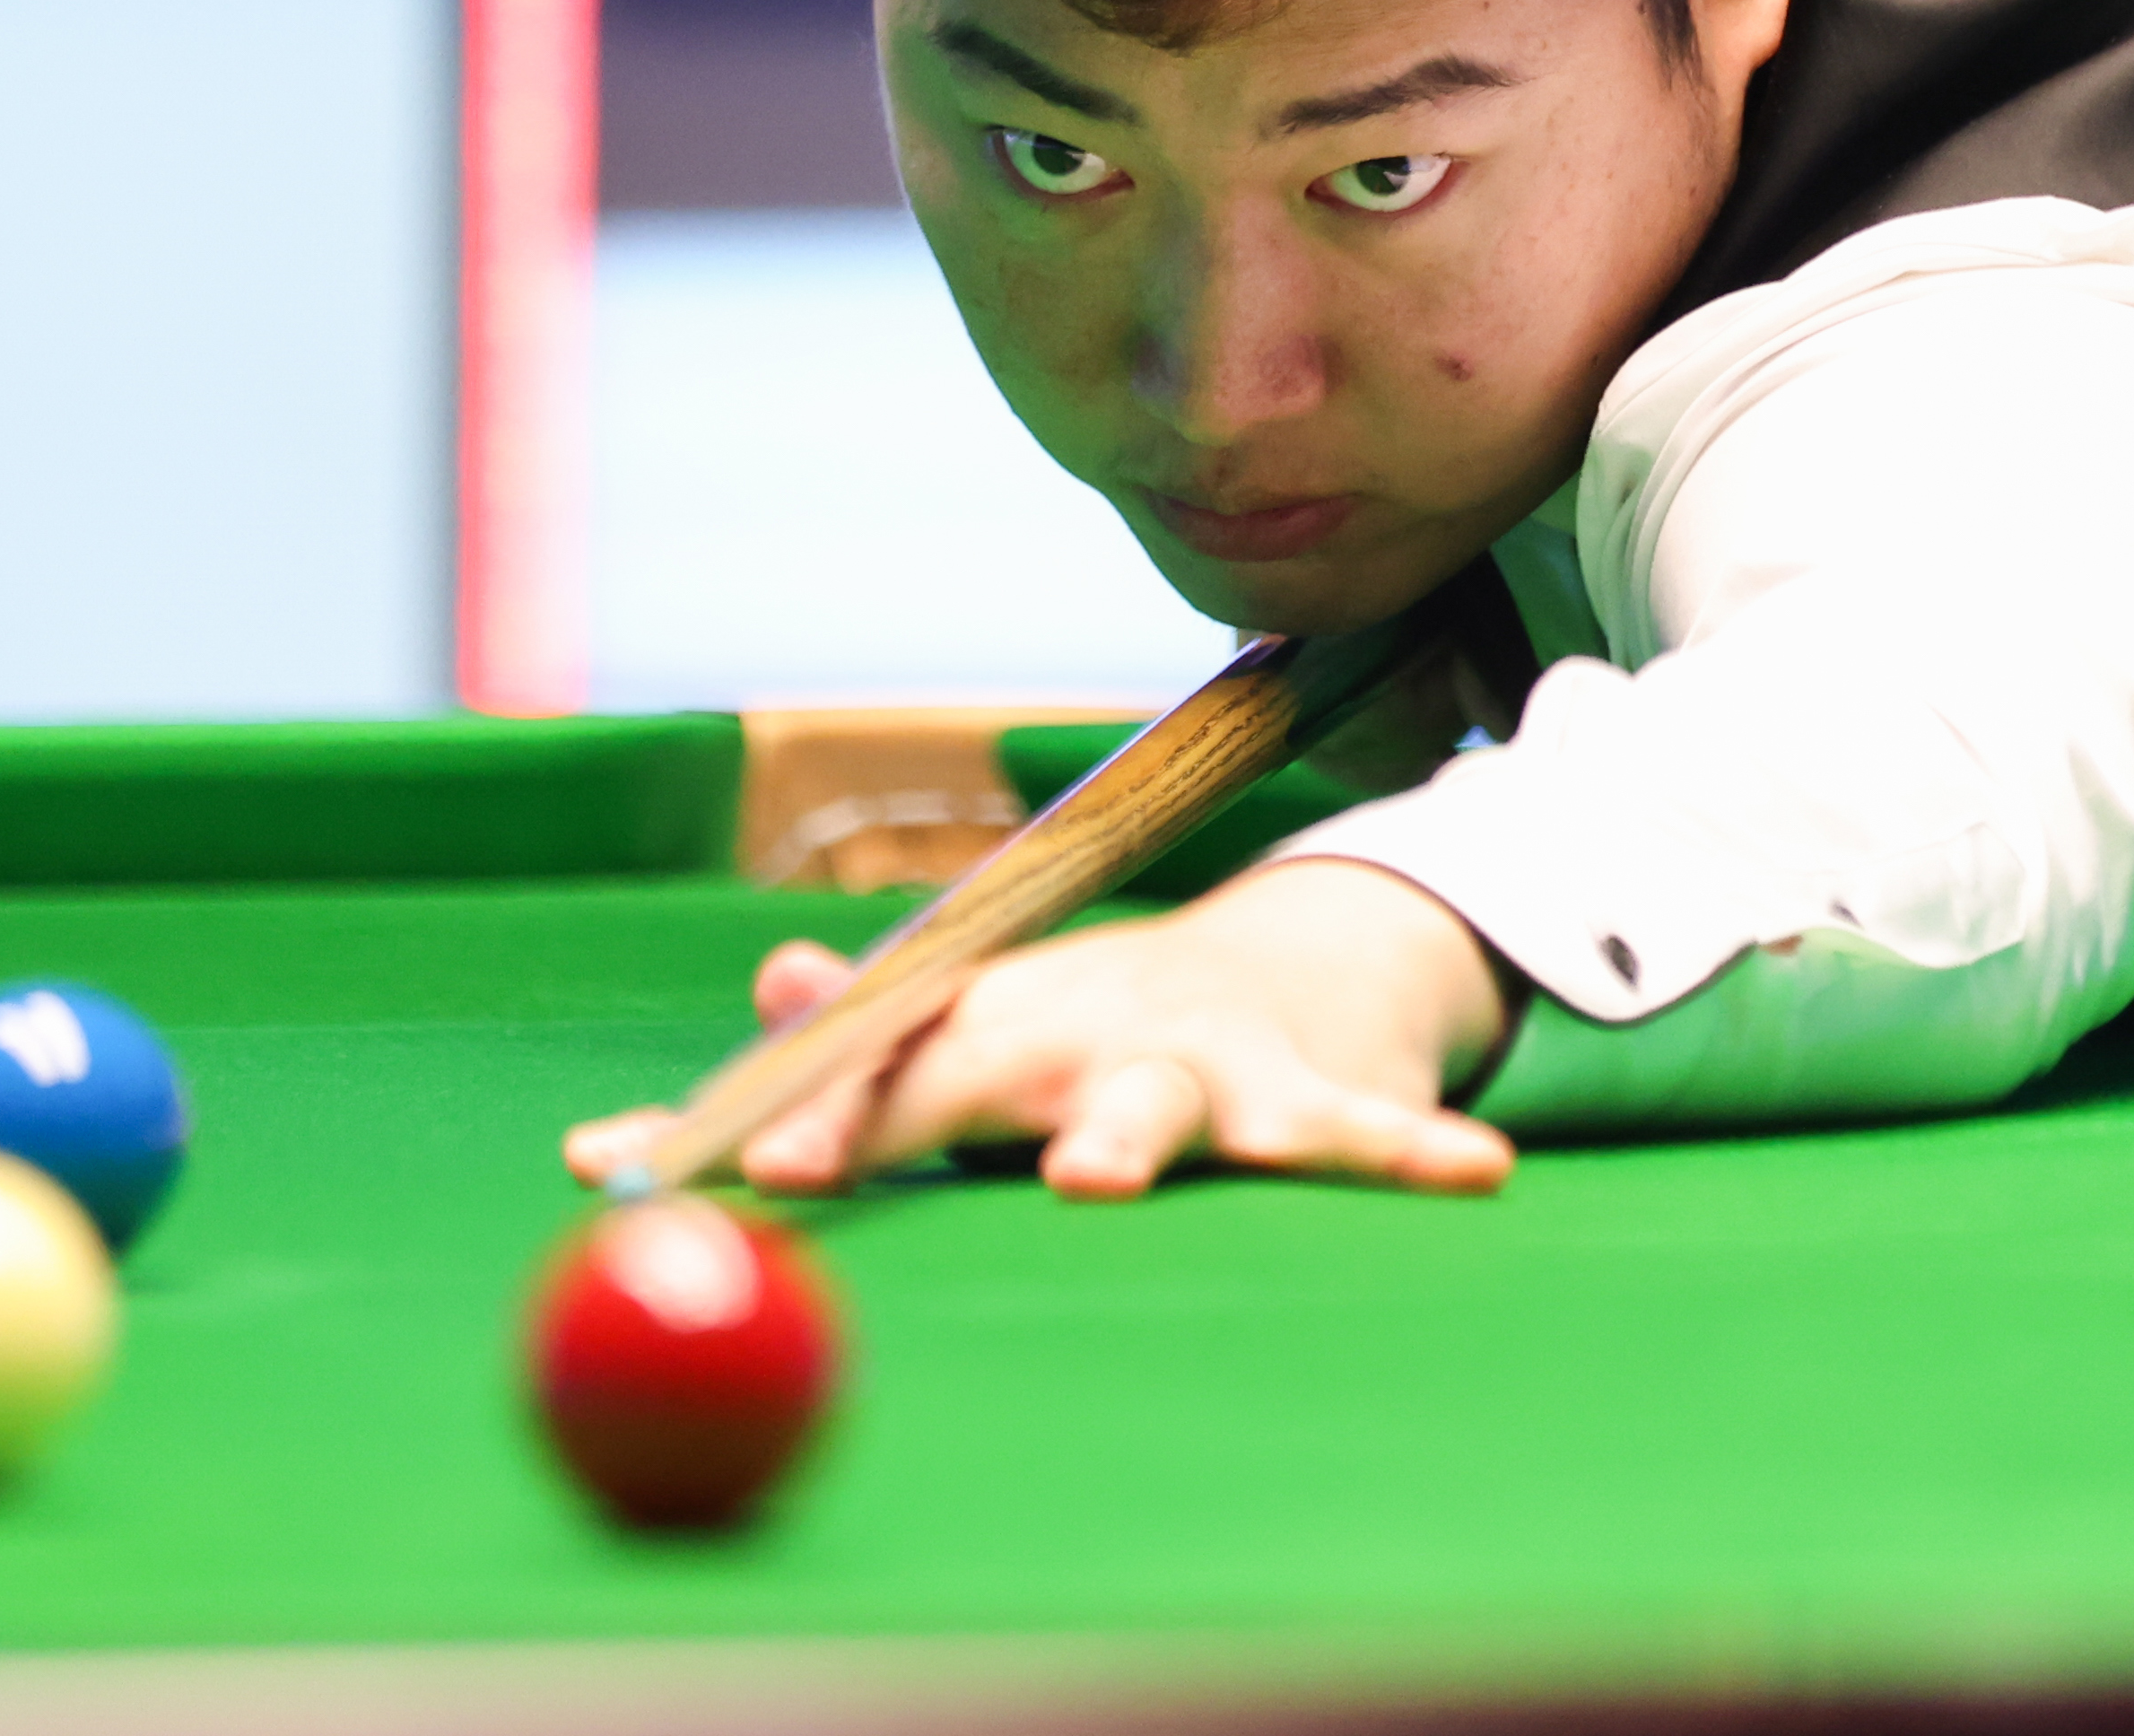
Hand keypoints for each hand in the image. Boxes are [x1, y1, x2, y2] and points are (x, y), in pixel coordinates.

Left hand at [560, 858, 1516, 1201]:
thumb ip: (859, 1058)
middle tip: (800, 1167)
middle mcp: (1075, 1035)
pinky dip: (1405, 1154)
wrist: (1306, 957)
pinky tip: (1464, 1175)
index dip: (763, 1115)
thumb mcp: (982, 1024)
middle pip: (962, 1076)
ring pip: (1152, 1105)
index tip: (669, 1162)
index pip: (855, 1071)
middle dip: (884, 1116)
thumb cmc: (1107, 1026)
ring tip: (1092, 1177)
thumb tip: (729, 1034)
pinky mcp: (1313, 1099)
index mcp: (984, 1030)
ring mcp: (1196, 1063)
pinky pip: (1357, 1138)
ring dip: (1121, 1136)